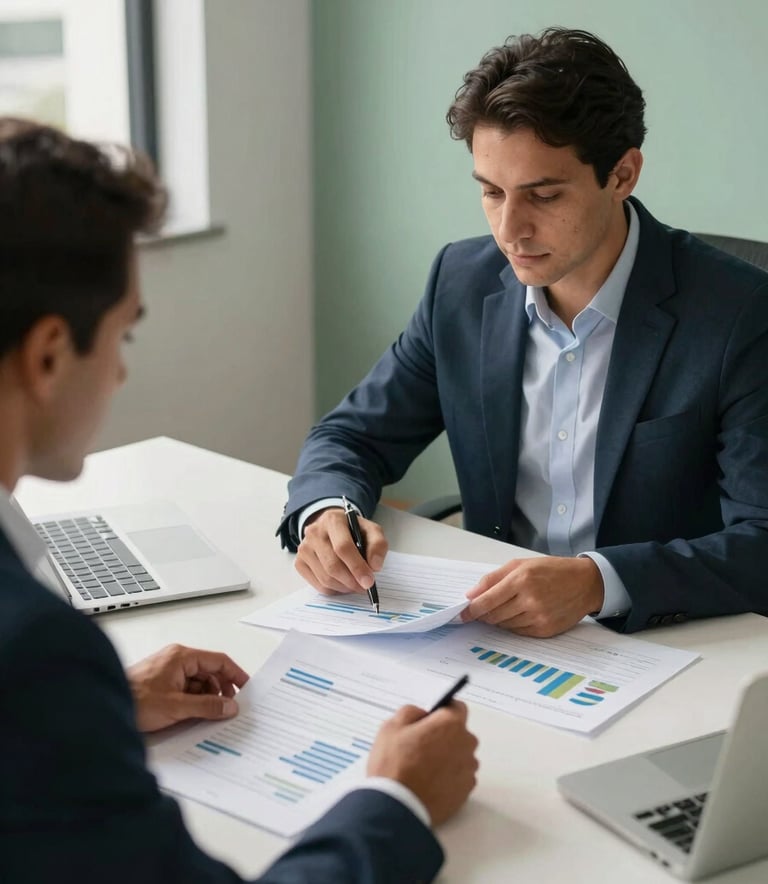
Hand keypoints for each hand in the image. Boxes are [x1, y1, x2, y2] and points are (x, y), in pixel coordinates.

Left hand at [126, 644, 248, 732]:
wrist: (104, 709)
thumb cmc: (134, 700)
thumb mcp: (177, 707)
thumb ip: (207, 706)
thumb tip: (229, 706)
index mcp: (182, 657)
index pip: (218, 660)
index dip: (235, 674)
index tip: (246, 687)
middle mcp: (176, 660)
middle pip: (209, 672)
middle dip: (220, 690)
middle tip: (229, 707)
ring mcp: (168, 672)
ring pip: (198, 683)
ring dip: (206, 698)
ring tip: (210, 715)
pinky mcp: (161, 684)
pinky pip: (186, 690)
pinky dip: (194, 701)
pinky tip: (195, 715)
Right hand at [295, 507, 387, 594]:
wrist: (332, 529)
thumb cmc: (353, 531)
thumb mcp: (371, 531)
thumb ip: (378, 545)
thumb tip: (375, 566)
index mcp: (333, 520)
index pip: (343, 547)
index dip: (357, 567)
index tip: (369, 581)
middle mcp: (314, 532)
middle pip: (332, 565)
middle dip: (351, 581)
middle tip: (364, 587)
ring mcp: (304, 548)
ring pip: (325, 578)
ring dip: (344, 587)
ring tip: (356, 584)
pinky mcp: (300, 562)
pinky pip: (318, 585)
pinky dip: (334, 590)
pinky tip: (343, 584)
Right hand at [367, 702, 477, 825]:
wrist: (397, 807)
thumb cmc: (394, 767)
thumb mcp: (391, 727)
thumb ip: (411, 712)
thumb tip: (421, 714)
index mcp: (450, 724)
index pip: (457, 707)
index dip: (442, 712)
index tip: (431, 719)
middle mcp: (465, 745)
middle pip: (459, 733)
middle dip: (444, 736)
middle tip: (420, 747)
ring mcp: (468, 770)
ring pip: (460, 756)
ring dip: (447, 758)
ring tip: (422, 768)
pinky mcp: (466, 792)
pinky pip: (460, 777)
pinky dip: (449, 778)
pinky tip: (429, 782)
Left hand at [460, 556, 603, 636]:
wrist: (585, 583)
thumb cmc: (552, 570)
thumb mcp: (521, 564)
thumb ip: (493, 578)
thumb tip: (471, 595)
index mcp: (521, 579)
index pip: (487, 601)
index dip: (471, 610)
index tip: (461, 614)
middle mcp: (530, 600)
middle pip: (493, 615)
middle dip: (483, 614)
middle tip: (481, 610)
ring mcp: (538, 617)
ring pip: (504, 625)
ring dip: (498, 619)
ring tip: (506, 606)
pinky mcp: (545, 630)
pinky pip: (518, 632)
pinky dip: (513, 625)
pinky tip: (519, 613)